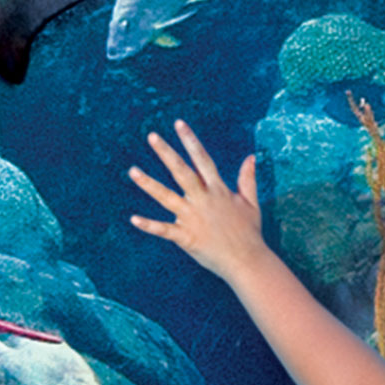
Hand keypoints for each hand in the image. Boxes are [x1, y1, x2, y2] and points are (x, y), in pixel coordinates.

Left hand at [127, 120, 269, 281]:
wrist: (247, 261)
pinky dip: (149, 225)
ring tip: (132, 171)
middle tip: (152, 136)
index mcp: (218, 190)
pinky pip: (164, 230)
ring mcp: (193, 218)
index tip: (179, 124)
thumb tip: (251, 157)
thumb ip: (247, 179)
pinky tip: (133, 219)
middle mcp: (203, 200)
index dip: (190, 141)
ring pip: (166, 197)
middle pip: (182, 172)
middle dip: (166, 153)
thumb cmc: (250, 232)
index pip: (202, 159)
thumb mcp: (251, 202)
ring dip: (148, 184)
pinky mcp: (186, 237)